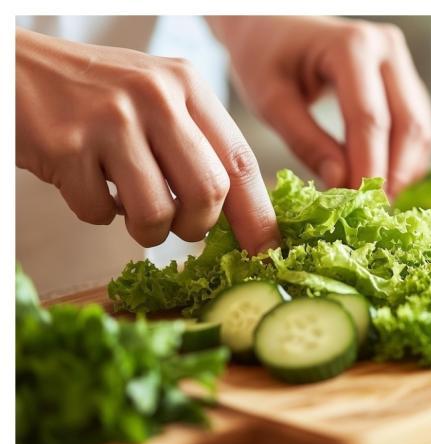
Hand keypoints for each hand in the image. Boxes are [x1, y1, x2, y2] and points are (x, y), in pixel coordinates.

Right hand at [15, 27, 279, 254]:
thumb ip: (197, 141)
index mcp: (187, 85)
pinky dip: (96, 212)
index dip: (258, 214)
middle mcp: (155, 97)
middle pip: (208, 192)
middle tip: (182, 227)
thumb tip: (240, 214)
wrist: (17, 66)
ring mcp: (110, 120)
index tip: (264, 249)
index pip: (240, 160)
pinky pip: (99, 213)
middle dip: (198, 226)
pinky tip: (87, 181)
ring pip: (157, 213)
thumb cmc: (95, 91)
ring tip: (131, 208)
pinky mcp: (67, 146)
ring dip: (147, 230)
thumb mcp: (157, 95)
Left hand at [209, 16, 430, 195]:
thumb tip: (340, 182)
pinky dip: (405, 158)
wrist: (271, 25)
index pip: (370, 118)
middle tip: (371, 212)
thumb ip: (305, 140)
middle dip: (392, 174)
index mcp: (351, 46)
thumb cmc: (263, 56)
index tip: (356, 205)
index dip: (367, 166)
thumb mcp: (270, 100)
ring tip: (375, 201)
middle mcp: (386, 48)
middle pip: (407, 124)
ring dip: (404, 170)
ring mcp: (401, 61)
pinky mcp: (405, 78)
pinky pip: (417, 125)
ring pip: (420, 128)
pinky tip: (381, 180)